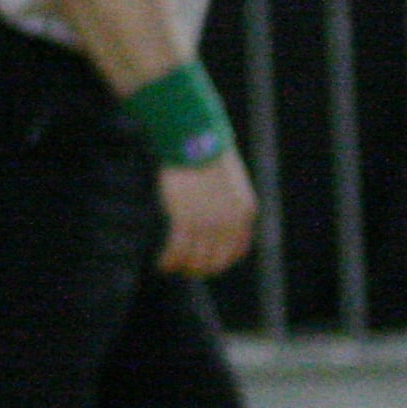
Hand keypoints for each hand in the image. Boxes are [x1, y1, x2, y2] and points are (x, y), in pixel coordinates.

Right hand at [156, 153, 257, 277]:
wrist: (195, 136)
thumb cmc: (207, 149)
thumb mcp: (227, 177)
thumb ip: (225, 199)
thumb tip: (212, 210)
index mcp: (245, 211)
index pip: (237, 250)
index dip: (222, 261)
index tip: (208, 264)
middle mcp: (230, 222)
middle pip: (216, 260)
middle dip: (200, 269)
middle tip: (186, 270)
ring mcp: (208, 224)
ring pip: (195, 259)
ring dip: (182, 267)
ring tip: (170, 268)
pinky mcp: (185, 220)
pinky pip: (177, 250)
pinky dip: (169, 260)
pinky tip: (162, 263)